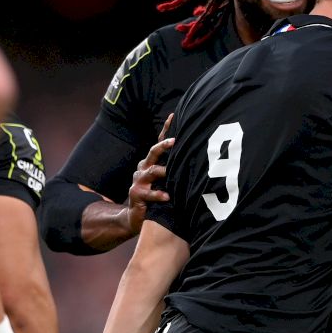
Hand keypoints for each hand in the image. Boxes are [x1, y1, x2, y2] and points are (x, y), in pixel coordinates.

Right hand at [124, 114, 175, 235]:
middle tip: (175, 141)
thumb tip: (197, 156)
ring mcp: (139, 180)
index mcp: (151, 162)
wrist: (134, 217)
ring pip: (151, 171)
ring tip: (171, 171)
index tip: (174, 115)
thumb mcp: (165, 181)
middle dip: (163, 145)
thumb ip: (175, 170)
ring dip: (163, 171)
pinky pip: (149, 193)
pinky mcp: (137, 194)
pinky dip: (159, 194)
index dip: (166, 130)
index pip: (159, 143)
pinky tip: (167, 197)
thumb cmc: (155, 196)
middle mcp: (143, 168)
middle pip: (153, 152)